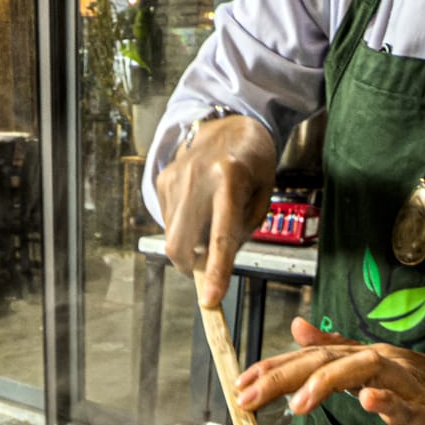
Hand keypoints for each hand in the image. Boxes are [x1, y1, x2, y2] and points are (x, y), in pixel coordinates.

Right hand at [156, 114, 276, 306]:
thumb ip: (244, 228)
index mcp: (230, 179)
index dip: (216, 271)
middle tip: (207, 265)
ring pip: (172, 236)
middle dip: (191, 266)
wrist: (228, 125)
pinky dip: (184, 226)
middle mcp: (197, 177)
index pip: (221, 236)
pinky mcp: (162, 180)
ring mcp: (175, 178)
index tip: (211, 300)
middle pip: (181, 243)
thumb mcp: (262, 194)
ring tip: (209, 220)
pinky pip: (168, 220)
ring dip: (190, 243)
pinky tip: (198, 206)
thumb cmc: (252, 162)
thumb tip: (217, 261)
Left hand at [234, 320, 424, 424]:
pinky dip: (387, 402)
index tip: (240, 383)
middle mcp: (382, 361)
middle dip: (283, 377)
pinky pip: (407, 402)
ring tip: (296, 404)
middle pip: (325, 361)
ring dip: (326, 385)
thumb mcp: (377, 367)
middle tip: (247, 396)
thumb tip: (298, 328)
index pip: (311, 357)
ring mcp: (406, 382)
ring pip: (361, 372)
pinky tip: (369, 404)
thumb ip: (338, 350)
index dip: (273, 368)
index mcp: (366, 357)